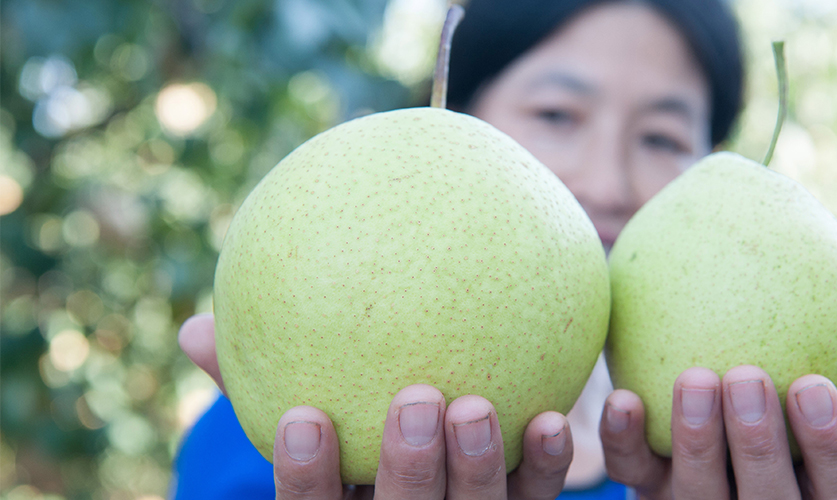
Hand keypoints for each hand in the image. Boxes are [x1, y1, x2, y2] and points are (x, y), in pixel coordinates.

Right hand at [178, 313, 573, 498]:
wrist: (439, 474)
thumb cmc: (351, 436)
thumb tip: (195, 327)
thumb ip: (256, 380)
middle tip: (417, 398)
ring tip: (477, 404)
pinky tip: (554, 418)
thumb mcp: (309, 415)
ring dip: (481, 469)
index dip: (308, 476)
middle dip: (413, 471)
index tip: (305, 415)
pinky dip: (551, 466)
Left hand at [599, 348, 836, 498]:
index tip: (814, 384)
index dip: (830, 446)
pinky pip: (631, 476)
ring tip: (695, 378)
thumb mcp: (813, 407)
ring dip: (695, 439)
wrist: (690, 431)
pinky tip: (623, 396)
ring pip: (697, 497)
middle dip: (756, 443)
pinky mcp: (645, 496)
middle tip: (747, 376)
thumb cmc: (781, 416)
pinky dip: (623, 439)